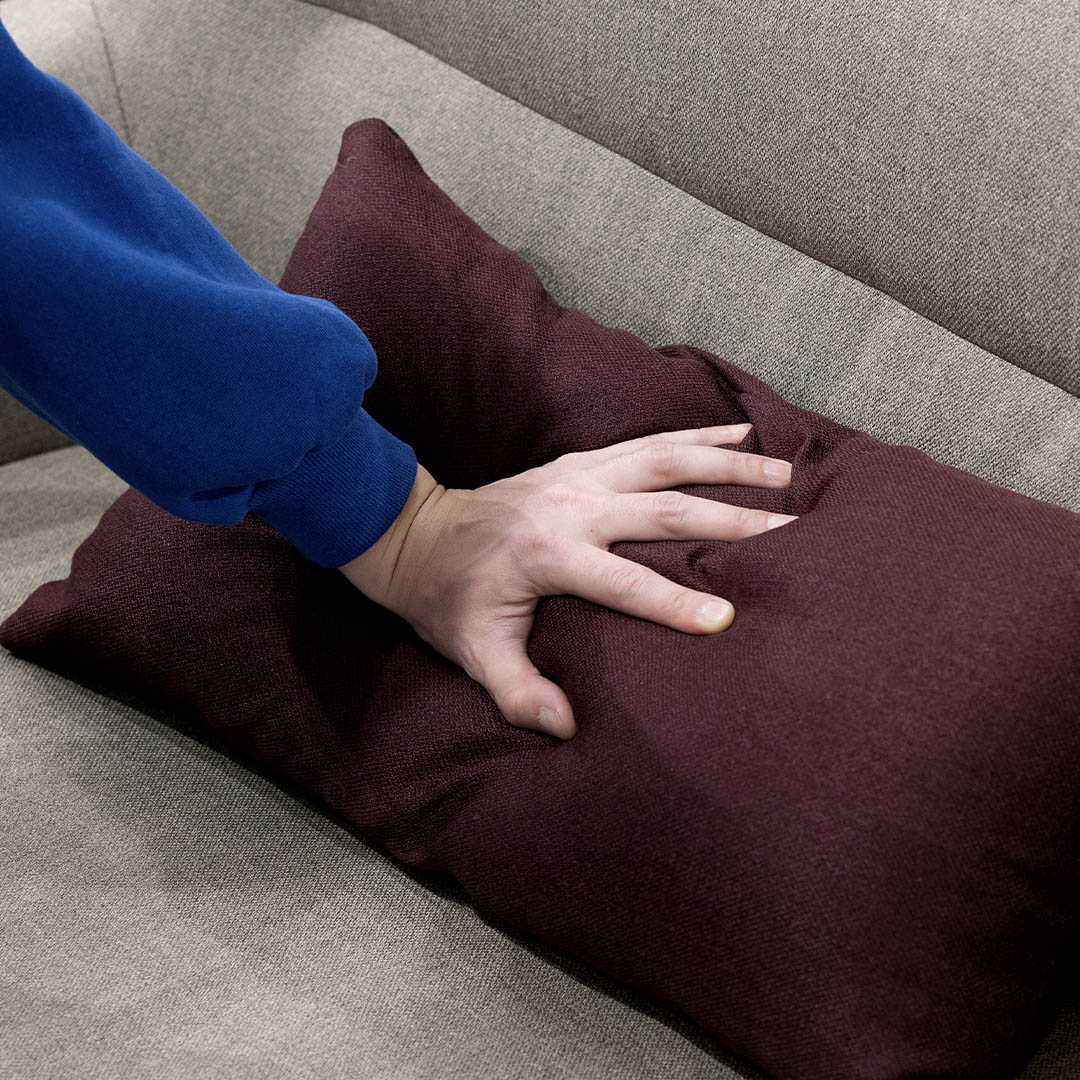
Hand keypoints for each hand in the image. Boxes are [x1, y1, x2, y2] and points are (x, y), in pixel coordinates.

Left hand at [338, 423, 795, 739]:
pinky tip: (738, 431)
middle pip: (661, 508)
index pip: (623, 582)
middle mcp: (569, 505)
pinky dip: (695, 436)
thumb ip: (518, 691)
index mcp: (546, 555)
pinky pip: (647, 442)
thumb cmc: (448, 601)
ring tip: (784, 470)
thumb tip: (567, 729)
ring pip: (664, 461)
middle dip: (728, 520)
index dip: (674, 602)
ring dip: (727, 464)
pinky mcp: (579, 462)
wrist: (415, 535)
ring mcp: (577, 476)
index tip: (726, 617)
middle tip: (788, 529)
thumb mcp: (473, 653)